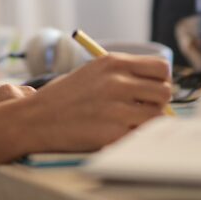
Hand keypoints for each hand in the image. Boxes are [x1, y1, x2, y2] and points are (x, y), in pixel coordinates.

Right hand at [20, 53, 171, 153]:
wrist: (35, 119)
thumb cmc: (66, 96)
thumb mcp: (94, 71)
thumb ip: (126, 74)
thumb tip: (161, 86)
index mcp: (113, 63)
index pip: (161, 68)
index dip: (159, 80)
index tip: (150, 89)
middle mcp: (117, 82)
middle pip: (164, 91)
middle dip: (156, 102)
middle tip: (140, 108)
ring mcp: (116, 109)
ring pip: (158, 115)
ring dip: (147, 121)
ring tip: (128, 122)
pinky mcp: (113, 134)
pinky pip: (143, 135)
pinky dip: (136, 137)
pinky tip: (118, 134)